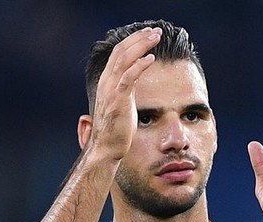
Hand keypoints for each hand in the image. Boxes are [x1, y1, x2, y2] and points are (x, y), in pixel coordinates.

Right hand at [86, 27, 160, 161]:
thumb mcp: (122, 103)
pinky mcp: (118, 99)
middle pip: (121, 50)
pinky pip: (128, 76)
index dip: (133, 40)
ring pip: (124, 58)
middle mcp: (106, 81)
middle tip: (155, 31)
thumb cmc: (116, 129)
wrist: (106, 148)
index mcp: (107, 81)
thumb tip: (134, 81)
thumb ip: (126, 89)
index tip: (148, 33)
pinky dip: (139, 65)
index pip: (118, 53)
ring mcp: (111, 89)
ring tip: (156, 37)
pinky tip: (151, 58)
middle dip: (139, 37)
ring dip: (141, 45)